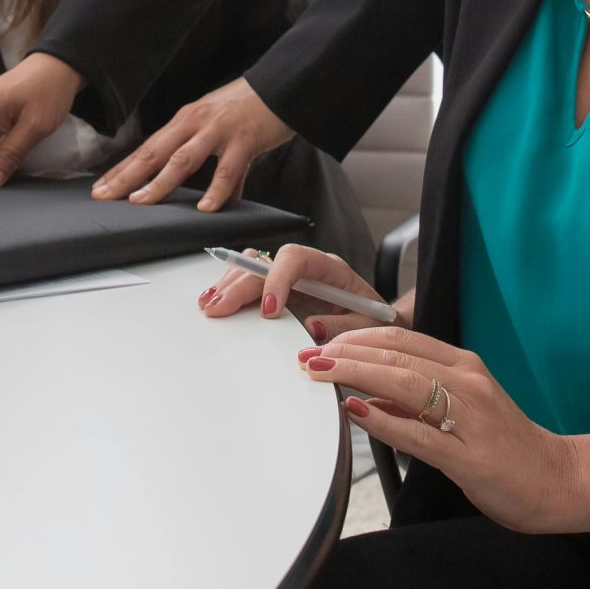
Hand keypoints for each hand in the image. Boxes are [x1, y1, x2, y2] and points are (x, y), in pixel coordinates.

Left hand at [90, 77, 291, 210]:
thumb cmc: (251, 107)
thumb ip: (216, 165)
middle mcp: (195, 123)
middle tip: (104, 196)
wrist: (282, 85)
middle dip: (127, 176)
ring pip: (182, 160)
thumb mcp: (222, 131)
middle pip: (154, 152)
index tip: (101, 186)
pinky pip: (227, 170)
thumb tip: (217, 199)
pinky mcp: (244, 140)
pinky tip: (205, 208)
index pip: (147, 148)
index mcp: (186, 121)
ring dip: (159, 182)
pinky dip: (216, 190)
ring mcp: (218, 131)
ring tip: (141, 202)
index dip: (123, 168)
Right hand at [195, 244, 402, 343]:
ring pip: (253, 268)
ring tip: (210, 304)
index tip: (269, 310)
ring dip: (229, 284)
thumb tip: (311, 326)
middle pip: (267, 263)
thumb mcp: (368, 329)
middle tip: (220, 307)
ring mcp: (289, 280)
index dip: (278, 279)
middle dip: (241, 284)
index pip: (297, 259)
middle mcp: (305, 269)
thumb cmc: (375, 324)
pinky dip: (231, 291)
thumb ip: (343, 326)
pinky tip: (216, 302)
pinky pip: (250, 283)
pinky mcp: (278, 293)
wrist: (379, 327)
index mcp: (330, 269)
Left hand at [297, 327, 581, 534]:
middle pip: (396, 354)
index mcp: (464, 366)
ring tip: (319, 371)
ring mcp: (471, 417)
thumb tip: (365, 396)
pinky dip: (385, 420)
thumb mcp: (460, 411)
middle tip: (305, 353)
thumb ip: (415, 401)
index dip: (356, 335)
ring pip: (405, 383)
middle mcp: (468, 382)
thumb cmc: (505, 446)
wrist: (557, 481)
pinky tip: (355, 412)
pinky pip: (420, 433)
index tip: (320, 340)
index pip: (400, 338)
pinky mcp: (471, 455)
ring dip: (356, 372)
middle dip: (345, 350)